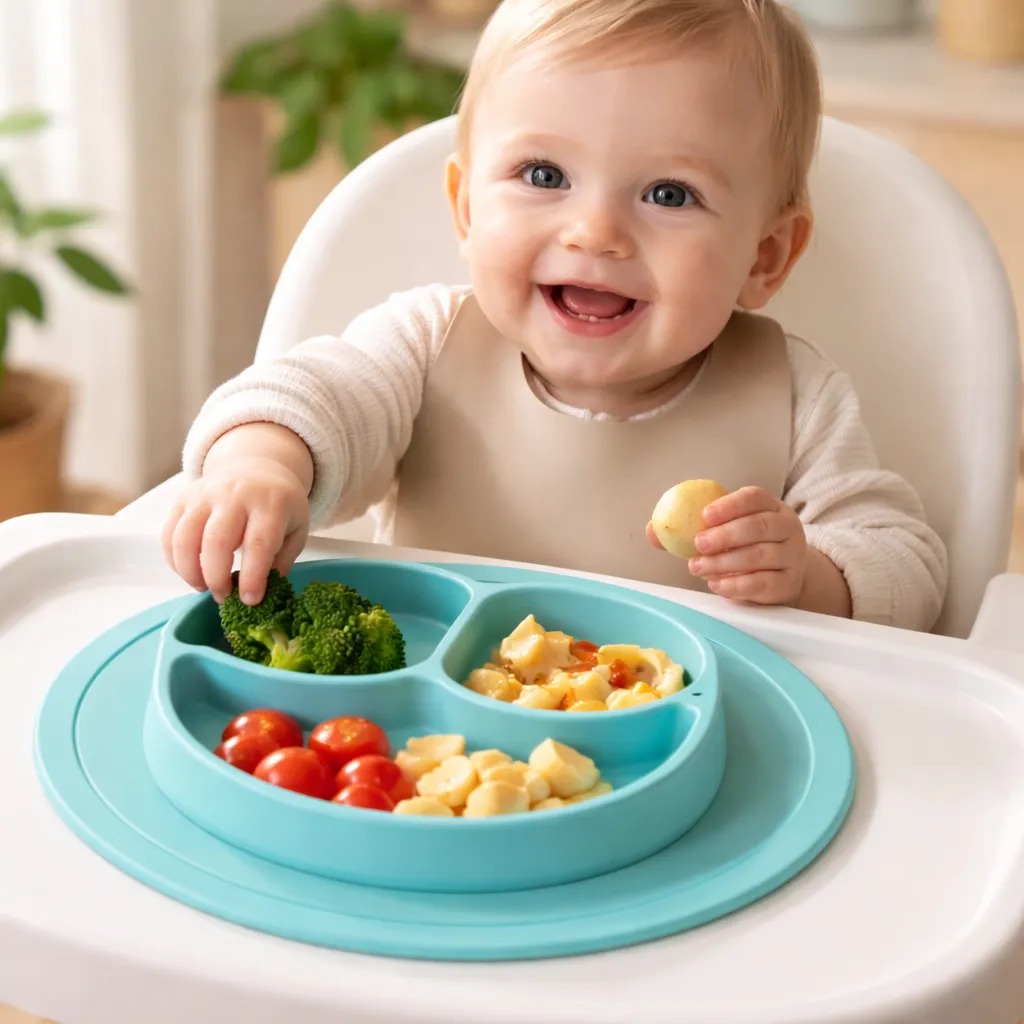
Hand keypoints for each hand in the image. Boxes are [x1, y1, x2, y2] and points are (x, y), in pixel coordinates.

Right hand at [162, 455, 309, 605]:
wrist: (257, 466)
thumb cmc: (278, 505)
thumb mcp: (296, 528)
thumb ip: (281, 560)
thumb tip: (260, 593)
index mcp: (270, 503)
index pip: (258, 544)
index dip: (252, 577)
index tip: (250, 601)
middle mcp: (235, 495)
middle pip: (216, 542)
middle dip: (217, 578)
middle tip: (224, 597)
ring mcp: (204, 494)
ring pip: (185, 539)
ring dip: (190, 572)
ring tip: (204, 588)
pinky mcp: (183, 499)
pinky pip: (169, 535)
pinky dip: (175, 562)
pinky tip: (190, 573)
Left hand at [647, 486, 808, 605]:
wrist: (782, 576)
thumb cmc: (747, 548)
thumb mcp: (725, 532)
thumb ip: (690, 529)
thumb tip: (654, 530)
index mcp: (770, 507)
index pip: (754, 497)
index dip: (730, 504)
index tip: (705, 515)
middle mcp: (786, 528)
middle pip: (759, 526)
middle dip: (725, 535)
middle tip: (698, 544)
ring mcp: (791, 556)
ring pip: (759, 556)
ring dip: (724, 563)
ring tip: (698, 567)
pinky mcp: (788, 583)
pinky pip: (762, 583)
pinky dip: (736, 585)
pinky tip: (716, 584)